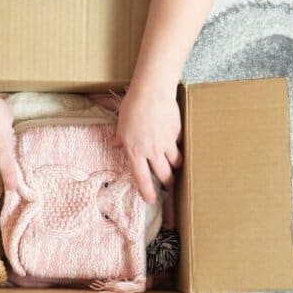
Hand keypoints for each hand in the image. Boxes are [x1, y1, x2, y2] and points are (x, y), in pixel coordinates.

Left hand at [113, 79, 182, 202]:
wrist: (152, 93)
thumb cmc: (132, 107)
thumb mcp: (120, 125)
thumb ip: (119, 138)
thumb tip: (114, 145)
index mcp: (135, 151)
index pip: (142, 177)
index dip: (147, 191)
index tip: (151, 199)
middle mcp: (152, 151)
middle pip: (164, 175)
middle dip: (167, 183)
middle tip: (167, 185)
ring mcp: (166, 143)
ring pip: (175, 163)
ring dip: (174, 167)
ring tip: (173, 167)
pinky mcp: (176, 133)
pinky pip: (178, 145)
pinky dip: (176, 147)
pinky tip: (174, 143)